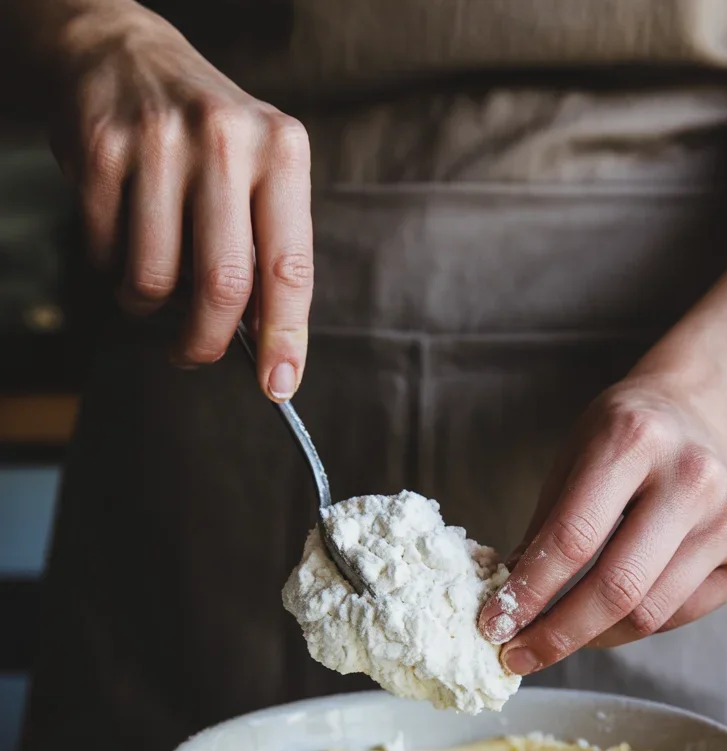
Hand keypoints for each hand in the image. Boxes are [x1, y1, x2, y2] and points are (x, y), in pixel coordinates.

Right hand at [50, 0, 310, 395]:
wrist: (122, 52)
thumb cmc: (204, 136)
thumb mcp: (259, 170)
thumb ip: (268, 248)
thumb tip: (270, 346)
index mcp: (281, 150)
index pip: (289, 266)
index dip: (285, 338)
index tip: (278, 386)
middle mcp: (225, 140)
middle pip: (223, 287)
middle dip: (206, 343)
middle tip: (194, 354)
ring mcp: (159, 141)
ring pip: (156, 280)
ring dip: (149, 306)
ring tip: (152, 283)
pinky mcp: (102, 150)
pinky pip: (107, 255)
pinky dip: (112, 269)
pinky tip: (122, 238)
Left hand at [478, 378, 726, 674]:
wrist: (698, 415)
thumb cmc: (621, 444)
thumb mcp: (569, 463)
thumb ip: (542, 533)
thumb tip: (505, 611)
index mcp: (633, 439)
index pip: (572, 539)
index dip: (528, 594)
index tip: (493, 627)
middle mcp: (693, 475)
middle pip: (617, 587)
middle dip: (557, 634)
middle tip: (517, 656)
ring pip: (649, 614)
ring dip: (593, 637)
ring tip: (557, 636)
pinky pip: (679, 615)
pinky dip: (635, 625)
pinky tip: (613, 611)